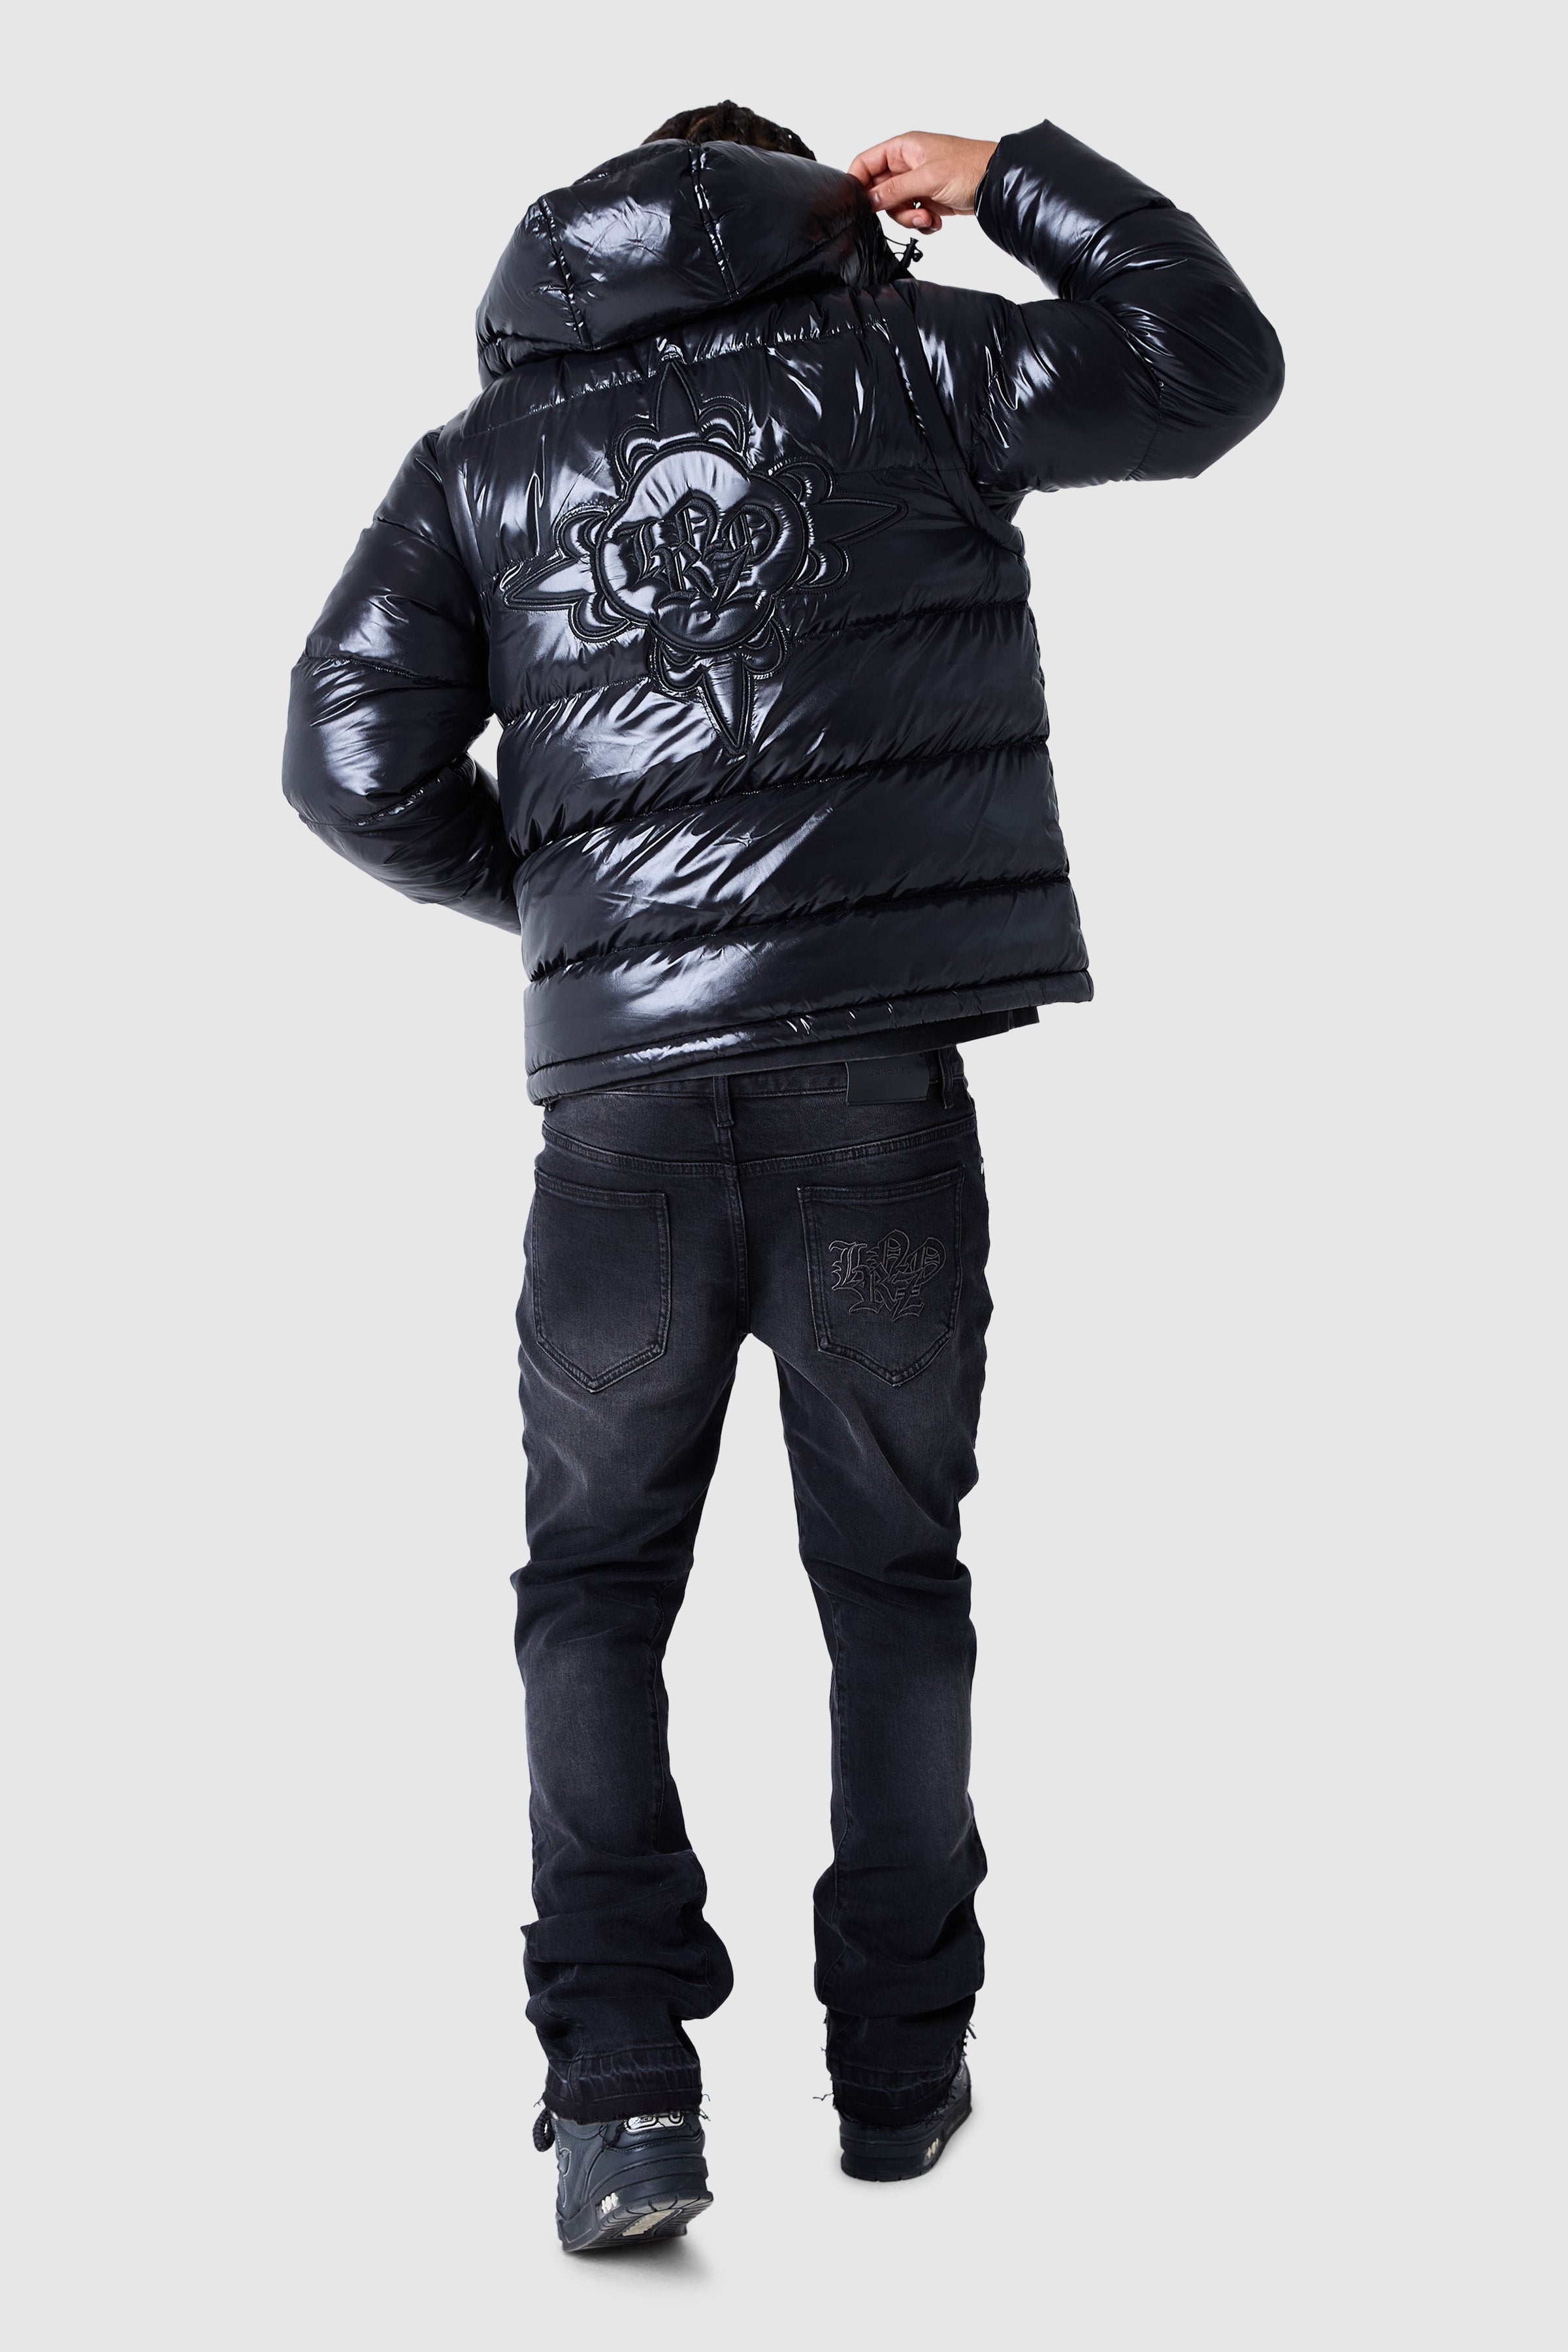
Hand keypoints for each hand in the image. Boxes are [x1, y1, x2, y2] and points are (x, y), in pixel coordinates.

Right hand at [847, 131, 997, 233]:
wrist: (996, 183)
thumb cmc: (969, 167)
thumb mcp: (926, 178)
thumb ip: (894, 190)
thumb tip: (869, 200)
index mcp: (903, 148)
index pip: (866, 162)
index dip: (858, 183)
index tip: (858, 204)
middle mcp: (908, 164)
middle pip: (880, 191)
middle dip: (893, 208)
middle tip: (912, 212)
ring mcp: (918, 183)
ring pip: (896, 208)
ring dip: (911, 219)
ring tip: (929, 218)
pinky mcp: (929, 199)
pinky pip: (913, 216)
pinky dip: (923, 223)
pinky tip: (936, 221)